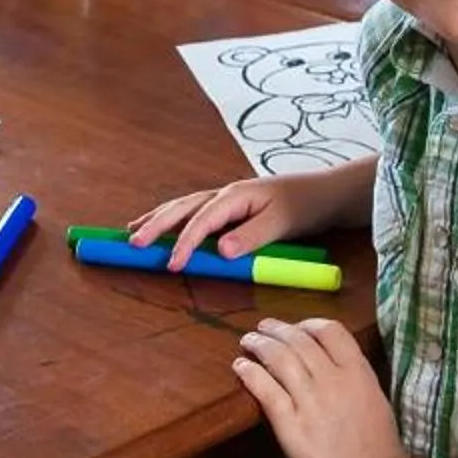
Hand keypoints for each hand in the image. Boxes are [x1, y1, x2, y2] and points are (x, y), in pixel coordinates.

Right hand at [127, 172, 330, 268]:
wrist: (324, 193)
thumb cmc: (304, 206)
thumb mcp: (281, 223)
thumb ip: (251, 237)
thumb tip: (220, 251)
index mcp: (235, 197)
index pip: (202, 221)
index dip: (184, 243)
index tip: (172, 264)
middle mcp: (224, 195)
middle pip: (182, 208)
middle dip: (156, 225)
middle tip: (133, 244)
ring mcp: (225, 199)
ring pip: (183, 207)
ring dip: (157, 218)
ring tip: (132, 231)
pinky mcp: (228, 207)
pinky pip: (192, 212)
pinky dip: (172, 218)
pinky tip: (160, 223)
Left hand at [234, 318, 406, 457]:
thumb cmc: (379, 447)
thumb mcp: (374, 399)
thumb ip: (353, 378)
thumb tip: (329, 365)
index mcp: (359, 372)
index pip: (331, 330)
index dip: (309, 324)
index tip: (297, 328)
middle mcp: (334, 379)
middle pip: (299, 340)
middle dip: (277, 330)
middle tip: (263, 328)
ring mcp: (311, 400)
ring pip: (279, 357)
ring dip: (259, 344)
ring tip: (247, 341)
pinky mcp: (291, 424)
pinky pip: (266, 389)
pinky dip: (250, 373)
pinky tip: (240, 366)